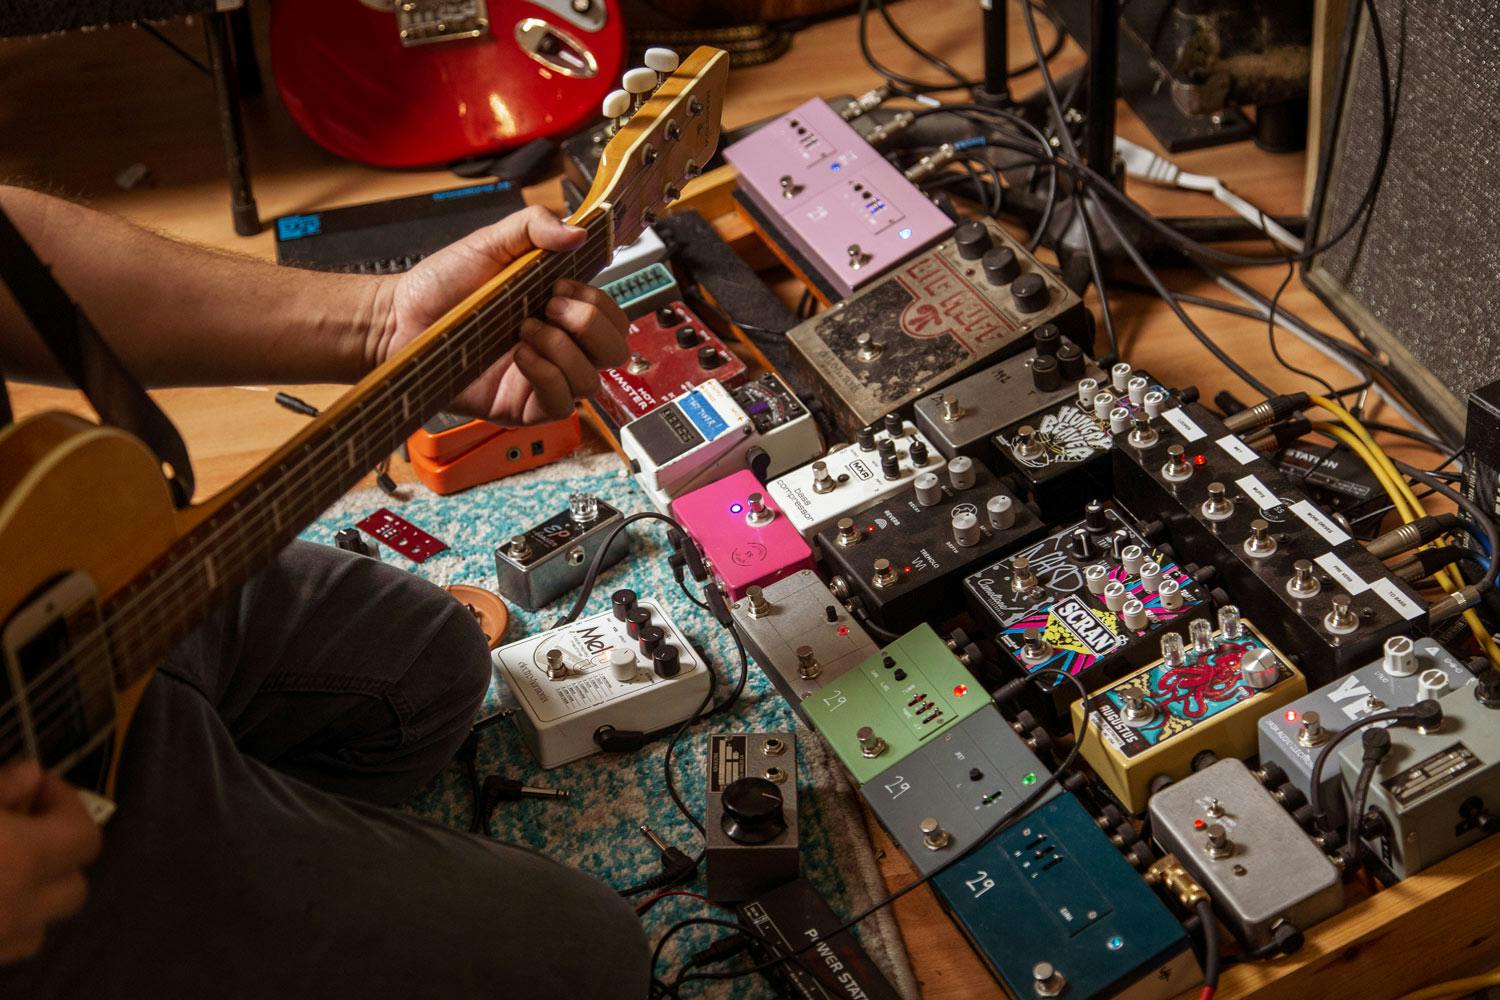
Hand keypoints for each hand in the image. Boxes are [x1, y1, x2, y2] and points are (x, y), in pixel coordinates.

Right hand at [0, 761, 100, 963]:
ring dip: (34, 896)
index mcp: (18, 857)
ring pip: (43, 925)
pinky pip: (8, 949)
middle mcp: (16, 908)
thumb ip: (1, 787)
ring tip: (1, 866)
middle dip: (57, 854)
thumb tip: (33, 775)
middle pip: (74, 885)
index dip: (64, 803)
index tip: (33, 787)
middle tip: (20, 827)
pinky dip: (7, 925)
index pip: (84, 834)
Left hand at [369, 205, 629, 424]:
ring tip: (525, 329)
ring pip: (592, 380)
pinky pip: (562, 404)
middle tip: (549, 305)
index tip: (561, 284)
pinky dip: (547, 375)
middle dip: (589, 324)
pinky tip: (520, 354)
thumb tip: (579, 232)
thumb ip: (535, 226)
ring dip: (564, 348)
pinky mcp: (524, 408)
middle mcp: (560, 348)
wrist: (399, 320)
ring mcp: (544, 380)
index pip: (612, 317)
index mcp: (561, 311)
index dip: (597, 301)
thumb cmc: (441, 286)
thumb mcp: (491, 242)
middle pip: (615, 351)